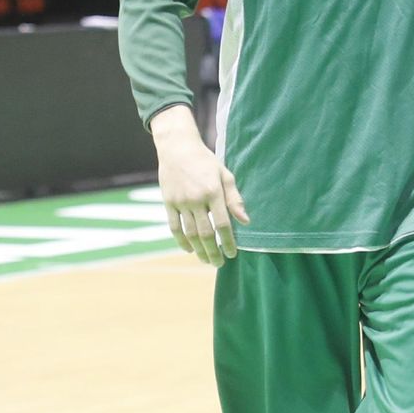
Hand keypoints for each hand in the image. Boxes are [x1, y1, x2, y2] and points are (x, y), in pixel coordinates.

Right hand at [149, 105, 249, 266]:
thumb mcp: (225, 174)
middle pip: (205, 233)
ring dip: (198, 250)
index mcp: (213, 192)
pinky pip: (174, 227)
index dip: (228, 241)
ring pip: (189, 233)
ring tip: (206, 260)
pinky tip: (189, 249)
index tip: (232, 253)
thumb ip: (234, 198)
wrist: (177, 148)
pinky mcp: (168, 203)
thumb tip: (245, 221)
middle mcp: (196, 199)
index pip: (222, 224)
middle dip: (213, 251)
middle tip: (219, 264)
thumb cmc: (206, 161)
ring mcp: (180, 202)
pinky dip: (181, 241)